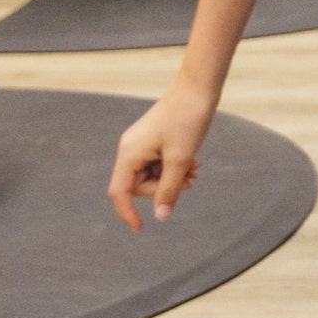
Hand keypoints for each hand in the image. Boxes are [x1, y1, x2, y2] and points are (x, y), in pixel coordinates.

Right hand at [108, 80, 218, 226]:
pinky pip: (158, 164)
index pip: (120, 193)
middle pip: (139, 186)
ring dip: (173, 178)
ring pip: (152, 175)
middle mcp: (130, 149)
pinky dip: (174, 167)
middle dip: (164, 188)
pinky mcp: (152, 141)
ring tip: (195, 169)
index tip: (141, 229)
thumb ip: (169, 189)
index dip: (127, 213)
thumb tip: (161, 216)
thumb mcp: (180, 159)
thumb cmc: (188, 120)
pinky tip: (193, 163)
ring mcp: (141, 144)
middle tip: (191, 181)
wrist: (198, 88)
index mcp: (129, 153)